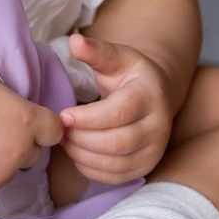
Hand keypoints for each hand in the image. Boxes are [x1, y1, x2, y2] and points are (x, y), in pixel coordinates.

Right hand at [0, 68, 62, 199]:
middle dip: (19, 144)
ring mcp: (2, 174)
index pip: (54, 131)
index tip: (30, 125)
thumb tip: (12, 107)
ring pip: (9, 170)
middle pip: (32, 153)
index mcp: (27, 121)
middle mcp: (20, 151)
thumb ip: (10, 99)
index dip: (43, 127)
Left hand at [58, 32, 179, 185]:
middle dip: (81, 138)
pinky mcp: (145, 166)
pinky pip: (115, 177)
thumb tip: (75, 40)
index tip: (63, 114)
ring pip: (115, 163)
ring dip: (83, 154)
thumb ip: (96, 51)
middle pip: (116, 142)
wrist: (154, 94)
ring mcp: (155, 149)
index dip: (87, 118)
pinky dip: (91, 169)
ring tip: (65, 140)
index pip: (119, 113)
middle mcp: (159, 125)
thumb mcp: (116, 57)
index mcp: (150, 94)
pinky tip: (77, 153)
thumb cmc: (129, 74)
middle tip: (59, 129)